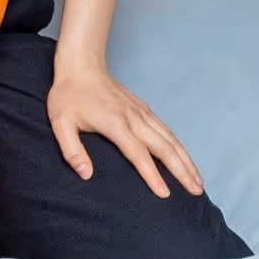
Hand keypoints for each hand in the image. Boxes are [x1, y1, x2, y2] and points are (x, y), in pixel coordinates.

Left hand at [47, 58, 203, 198]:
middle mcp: (134, 118)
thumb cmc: (69, 94)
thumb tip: (86, 175)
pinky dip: (179, 145)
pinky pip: (166, 129)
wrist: (81, 65)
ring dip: (186, 158)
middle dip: (182, 170)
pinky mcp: (143, 109)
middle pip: (165, 147)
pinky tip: (184, 156)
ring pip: (170, 138)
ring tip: (197, 179)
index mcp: (116, 124)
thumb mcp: (60, 123)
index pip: (138, 154)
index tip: (165, 194)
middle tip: (196, 191)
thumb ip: (72, 151)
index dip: (152, 175)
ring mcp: (141, 112)